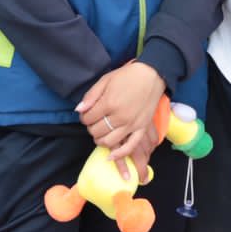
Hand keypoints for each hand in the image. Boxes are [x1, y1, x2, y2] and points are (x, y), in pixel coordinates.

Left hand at [76, 62, 166, 176]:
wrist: (151, 75)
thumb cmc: (127, 76)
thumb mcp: (105, 80)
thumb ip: (91, 96)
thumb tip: (79, 111)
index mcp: (109, 103)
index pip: (88, 118)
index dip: (84, 117)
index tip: (86, 114)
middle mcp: (120, 117)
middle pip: (97, 131)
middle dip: (91, 127)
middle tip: (93, 122)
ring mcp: (131, 125)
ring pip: (109, 141)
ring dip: (100, 140)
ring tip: (100, 133)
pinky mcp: (141, 128)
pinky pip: (130, 147)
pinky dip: (119, 154)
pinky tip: (110, 156)